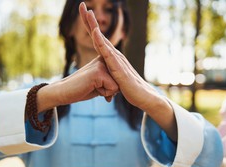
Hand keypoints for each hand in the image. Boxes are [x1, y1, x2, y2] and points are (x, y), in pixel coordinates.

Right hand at [37, 56, 118, 111]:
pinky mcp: (98, 72)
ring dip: (106, 92)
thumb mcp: (99, 85)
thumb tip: (122, 87)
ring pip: (116, 86)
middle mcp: (103, 60)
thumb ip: (110, 82)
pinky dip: (103, 93)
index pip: (118, 78)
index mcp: (103, 60)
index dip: (109, 88)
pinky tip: (90, 88)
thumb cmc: (81, 90)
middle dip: (108, 90)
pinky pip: (112, 89)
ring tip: (91, 87)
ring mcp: (101, 65)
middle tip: (92, 87)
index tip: (93, 84)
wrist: (64, 92)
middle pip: (119, 82)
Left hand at [79, 2, 177, 140]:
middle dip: (90, 20)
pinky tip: (95, 33)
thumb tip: (102, 80)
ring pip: (103, 40)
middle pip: (99, 34)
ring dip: (95, 26)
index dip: (89, 26)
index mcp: (110, 57)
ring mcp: (117, 59)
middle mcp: (114, 54)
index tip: (82, 14)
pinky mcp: (118, 68)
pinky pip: (108, 53)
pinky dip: (101, 42)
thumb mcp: (114, 81)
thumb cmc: (129, 89)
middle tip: (82, 5)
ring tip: (88, 13)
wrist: (143, 97)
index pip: (97, 39)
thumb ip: (107, 77)